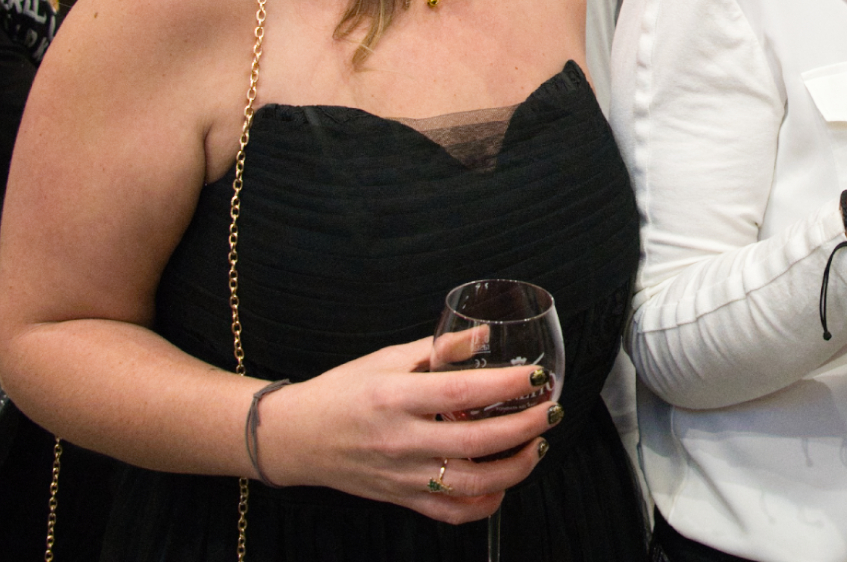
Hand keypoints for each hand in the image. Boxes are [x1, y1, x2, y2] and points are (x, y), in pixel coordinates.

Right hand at [257, 336, 556, 521]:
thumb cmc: (342, 392)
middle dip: (526, 427)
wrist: (296, 437)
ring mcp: (402, 475)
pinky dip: (485, 502)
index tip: (538, 377)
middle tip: (550, 411)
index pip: (463, 392)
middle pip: (477, 441)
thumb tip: (484, 335)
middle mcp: (400, 440)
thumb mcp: (387, 358)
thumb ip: (439, 349)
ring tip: (537, 445)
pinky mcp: (402, 497)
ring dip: (516, 467)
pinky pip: (452, 512)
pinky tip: (502, 482)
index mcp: (396, 397)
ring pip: (472, 483)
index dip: (507, 386)